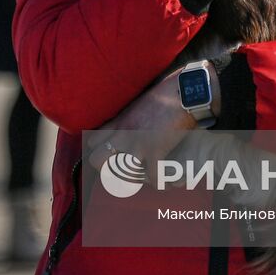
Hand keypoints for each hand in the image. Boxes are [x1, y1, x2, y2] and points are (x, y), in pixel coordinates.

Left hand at [88, 64, 220, 170]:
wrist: (183, 92)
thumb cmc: (166, 95)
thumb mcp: (138, 105)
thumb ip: (129, 119)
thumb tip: (132, 129)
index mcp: (118, 122)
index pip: (92, 142)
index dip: (100, 152)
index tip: (112, 156)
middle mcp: (122, 134)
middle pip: (96, 160)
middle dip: (107, 169)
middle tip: (124, 171)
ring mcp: (137, 143)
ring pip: (119, 173)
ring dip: (134, 179)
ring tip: (145, 177)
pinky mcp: (155, 150)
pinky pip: (152, 178)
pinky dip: (161, 182)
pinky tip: (167, 181)